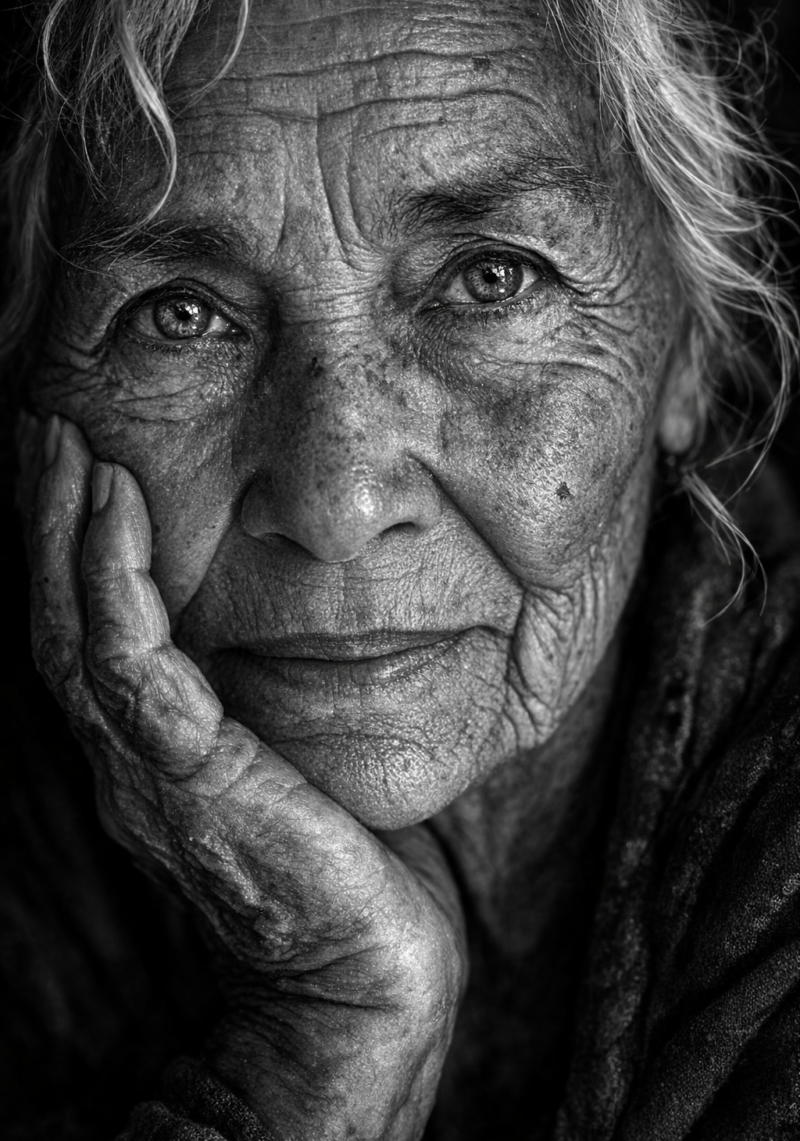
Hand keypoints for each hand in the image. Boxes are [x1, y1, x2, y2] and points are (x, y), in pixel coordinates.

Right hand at [26, 414, 466, 1139]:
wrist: (362, 980)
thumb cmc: (345, 870)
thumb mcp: (299, 765)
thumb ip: (268, 707)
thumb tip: (292, 637)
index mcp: (153, 749)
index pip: (92, 628)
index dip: (76, 544)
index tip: (80, 457)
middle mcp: (130, 755)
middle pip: (62, 616)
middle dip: (51, 515)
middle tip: (44, 421)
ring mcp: (148, 768)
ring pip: (78, 626)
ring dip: (68, 525)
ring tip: (65, 439)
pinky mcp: (189, 777)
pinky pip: (130, 662)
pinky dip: (114, 576)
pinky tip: (117, 503)